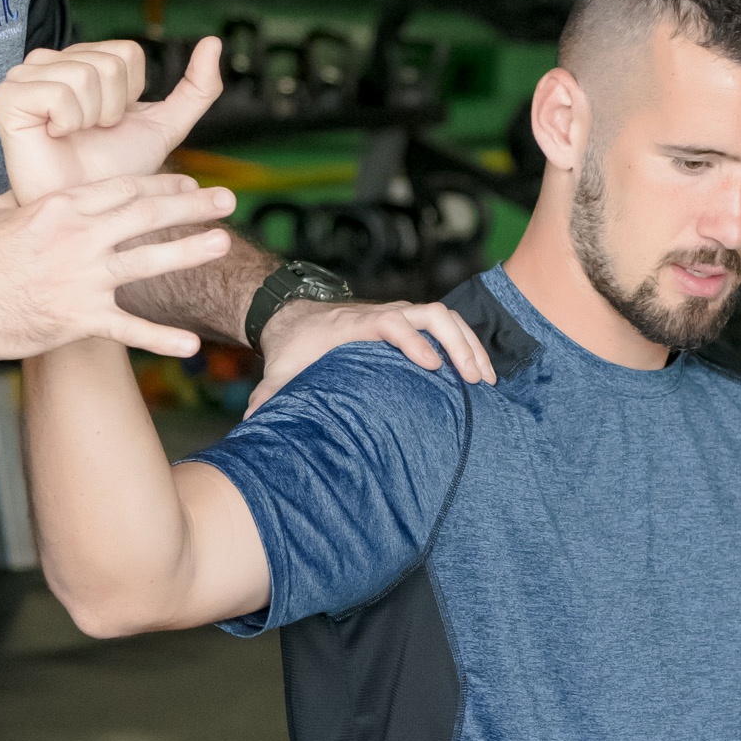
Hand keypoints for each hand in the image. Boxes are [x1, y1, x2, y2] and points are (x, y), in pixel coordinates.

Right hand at [0, 36, 224, 201]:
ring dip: (91, 118)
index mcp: (80, 59)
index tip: (111, 123)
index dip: (131, 96)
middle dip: (112, 108)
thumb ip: (196, 88)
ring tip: (73, 137)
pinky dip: (68, 122)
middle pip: (108, 63)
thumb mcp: (164, 127)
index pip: (128, 54)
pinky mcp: (7, 97)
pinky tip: (54, 135)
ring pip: (86, 75)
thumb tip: (214, 42)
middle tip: (91, 133)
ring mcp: (23, 76)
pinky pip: (58, 92)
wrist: (84, 212)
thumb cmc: (115, 172)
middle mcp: (50, 60)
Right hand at [0, 173, 237, 363]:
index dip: (160, 183)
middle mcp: (78, 236)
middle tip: (225, 199)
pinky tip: (191, 347)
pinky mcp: (78, 318)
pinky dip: (161, 340)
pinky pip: (128, 330)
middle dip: (190, 204)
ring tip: (223, 243)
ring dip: (189, 251)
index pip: (123, 188)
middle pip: (146, 214)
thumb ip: (20, 202)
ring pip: (147, 260)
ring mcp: (81, 277)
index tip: (187, 181)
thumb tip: (24, 194)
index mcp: (59, 206)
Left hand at [249, 293, 498, 409]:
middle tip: (475, 380)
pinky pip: (447, 325)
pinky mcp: (410, 322)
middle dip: (457, 344)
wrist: (294, 317)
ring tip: (486, 380)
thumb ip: (268, 398)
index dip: (412, 341)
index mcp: (353, 324)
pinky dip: (467, 343)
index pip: (390, 322)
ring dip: (469, 344)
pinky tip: (480, 374)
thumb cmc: (292, 349)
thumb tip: (254, 427)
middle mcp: (382, 313)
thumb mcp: (277, 373)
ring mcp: (400, 315)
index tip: (431, 368)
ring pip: (445, 317)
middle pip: (430, 314)